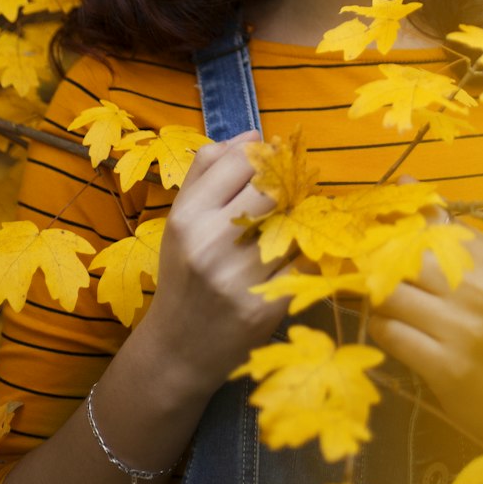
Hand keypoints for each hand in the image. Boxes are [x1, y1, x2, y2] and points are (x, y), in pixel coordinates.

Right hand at [135, 131, 290, 398]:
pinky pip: (303, 261)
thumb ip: (208, 170)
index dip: (263, 154)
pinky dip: (302, 256)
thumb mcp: (181, 219)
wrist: (179, 350)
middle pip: (273, 187)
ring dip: (299, 219)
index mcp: (187, 217)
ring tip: (288, 223)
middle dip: (286, 185)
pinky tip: (288, 260)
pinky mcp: (267, 305)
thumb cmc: (184, 274)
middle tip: (288, 191)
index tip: (270, 162)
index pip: (242, 158)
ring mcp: (240, 277)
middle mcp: (212, 244)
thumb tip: (252, 134)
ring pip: (294, 222)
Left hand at [366, 203, 482, 443]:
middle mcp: (477, 291)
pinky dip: (382, 328)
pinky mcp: (447, 367)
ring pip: (391, 296)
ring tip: (386, 305)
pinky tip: (393, 331)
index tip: (374, 227)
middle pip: (404, 259)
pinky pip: (392, 334)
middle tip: (368, 270)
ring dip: (377, 300)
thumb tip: (406, 181)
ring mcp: (462, 330)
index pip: (429, 226)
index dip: (393, 225)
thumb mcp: (480, 274)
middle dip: (378, 263)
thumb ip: (444, 230)